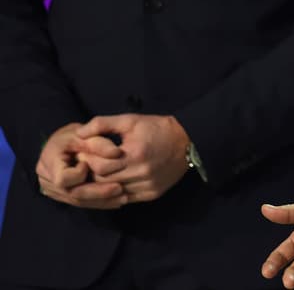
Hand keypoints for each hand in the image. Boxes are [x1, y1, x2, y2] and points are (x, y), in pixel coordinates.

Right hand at [35, 122, 126, 208]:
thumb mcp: (87, 135)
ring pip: (78, 200)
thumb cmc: (77, 135)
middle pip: (72, 193)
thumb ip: (100, 143)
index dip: (78, 174)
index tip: (89, 164)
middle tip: (120, 189)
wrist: (67, 142)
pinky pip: (80, 202)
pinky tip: (116, 201)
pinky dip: (98, 202)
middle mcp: (47, 179)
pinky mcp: (62, 195)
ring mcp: (52, 189)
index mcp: (49, 162)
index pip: (63, 178)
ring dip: (101, 201)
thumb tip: (117, 153)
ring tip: (123, 197)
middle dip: (98, 193)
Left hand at [76, 114, 190, 202]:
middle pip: (103, 181)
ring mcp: (148, 185)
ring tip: (97, 174)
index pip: (99, 166)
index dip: (87, 161)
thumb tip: (79, 134)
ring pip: (113, 192)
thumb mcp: (130, 120)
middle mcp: (142, 173)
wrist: (188, 141)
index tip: (82, 154)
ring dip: (102, 185)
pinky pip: (126, 199)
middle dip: (91, 174)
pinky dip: (116, 193)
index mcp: (135, 153)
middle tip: (85, 166)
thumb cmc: (157, 128)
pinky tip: (113, 183)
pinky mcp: (152, 194)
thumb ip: (102, 124)